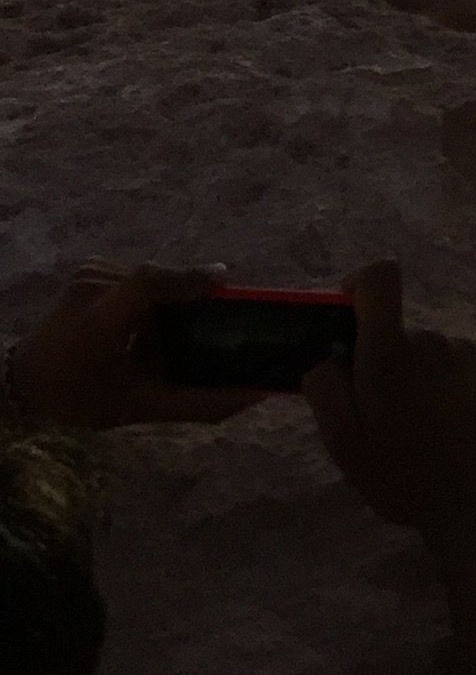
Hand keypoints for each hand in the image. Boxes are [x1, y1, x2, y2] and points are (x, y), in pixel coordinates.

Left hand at [8, 264, 265, 428]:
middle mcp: (92, 287)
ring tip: (161, 333)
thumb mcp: (138, 408)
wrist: (24, 381)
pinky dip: (145, 295)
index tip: (224, 279)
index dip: (188, 277)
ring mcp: (87, 272)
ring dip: (163, 300)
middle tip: (205, 323)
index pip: (147, 283)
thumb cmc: (80, 398)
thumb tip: (253, 394)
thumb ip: (196, 403)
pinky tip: (137, 323)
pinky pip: (134, 276)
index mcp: (98, 323)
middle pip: (156, 280)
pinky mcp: (87, 266)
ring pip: (148, 277)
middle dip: (183, 299)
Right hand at [305, 262, 475, 553]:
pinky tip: (451, 427)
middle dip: (386, 365)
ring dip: (420, 379)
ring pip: (429, 354)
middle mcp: (431, 338)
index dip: (362, 284)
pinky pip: (458, 365)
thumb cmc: (402, 475)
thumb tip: (326, 358)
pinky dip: (449, 386)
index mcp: (389, 352)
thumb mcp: (344, 443)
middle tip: (384, 418)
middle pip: (399, 334)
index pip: (381, 278)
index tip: (351, 314)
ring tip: (422, 431)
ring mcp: (467, 351)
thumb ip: (325, 391)